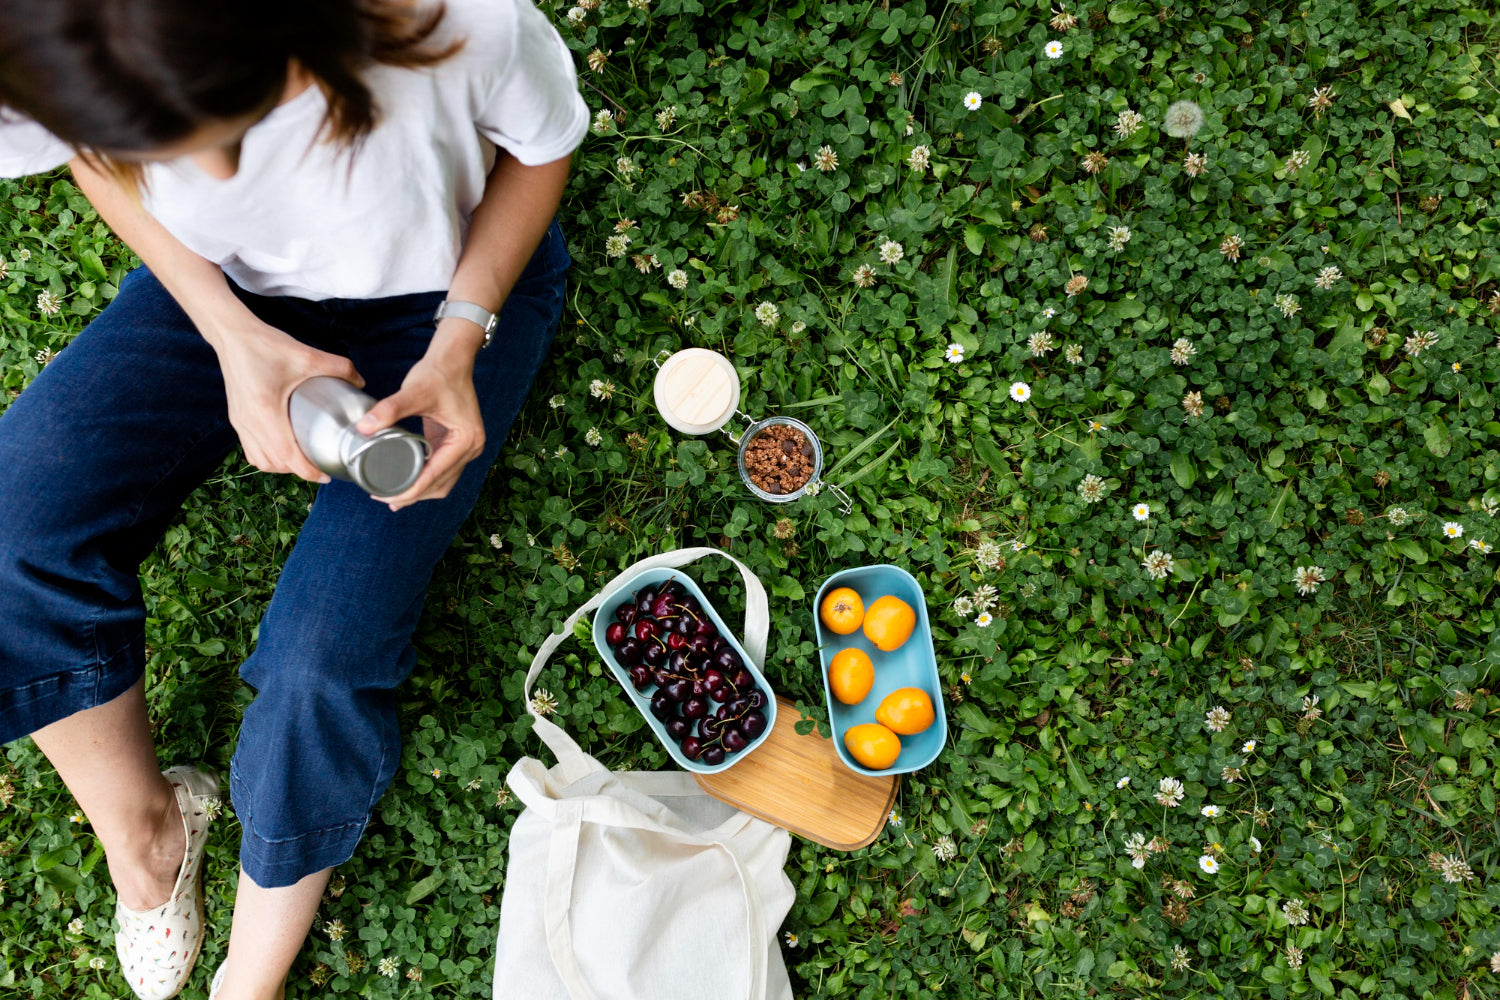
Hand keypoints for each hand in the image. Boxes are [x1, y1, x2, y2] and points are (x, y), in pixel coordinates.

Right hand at [212, 316, 365, 482]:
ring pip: (259, 460)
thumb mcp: (307, 356)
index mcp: (265, 412)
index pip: (287, 456)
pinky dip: (267, 457)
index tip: (326, 475)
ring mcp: (239, 422)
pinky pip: (250, 449)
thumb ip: (339, 367)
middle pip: (274, 463)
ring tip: (303, 461)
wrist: (232, 334)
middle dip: (298, 471)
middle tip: (321, 466)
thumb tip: (361, 381)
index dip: (307, 471)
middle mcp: (249, 423)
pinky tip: (283, 449)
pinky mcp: (236, 418)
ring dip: (281, 466)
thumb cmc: (266, 345)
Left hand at [353, 336, 484, 508]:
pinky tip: (407, 483)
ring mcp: (466, 447)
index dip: (412, 490)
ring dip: (420, 491)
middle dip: (414, 495)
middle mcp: (471, 448)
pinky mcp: (457, 443)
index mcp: (465, 441)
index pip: (436, 476)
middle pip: (441, 485)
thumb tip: (364, 428)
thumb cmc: (437, 374)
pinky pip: (442, 470)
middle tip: (385, 499)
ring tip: (392, 497)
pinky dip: (425, 479)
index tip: (388, 497)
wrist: (451, 360)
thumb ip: (389, 410)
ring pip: (443, 481)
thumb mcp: (412, 392)